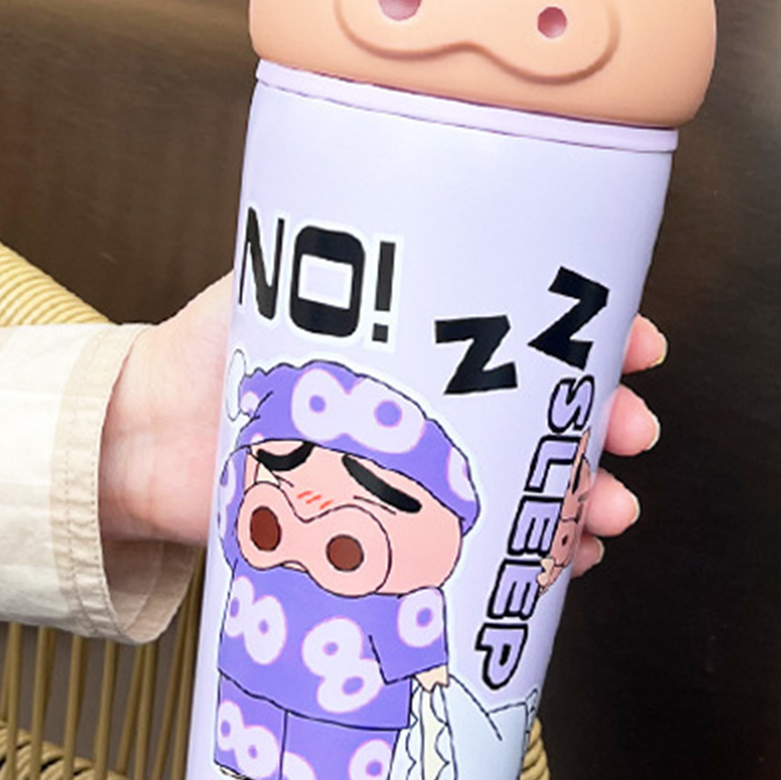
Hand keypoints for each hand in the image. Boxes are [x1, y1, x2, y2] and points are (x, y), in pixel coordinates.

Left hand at [98, 276, 665, 568]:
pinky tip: (561, 565)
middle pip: (545, 416)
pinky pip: (482, 555)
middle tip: (630, 437)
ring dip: (583, 501)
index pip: (526, 336)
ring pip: (528, 488)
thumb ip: (342, 259)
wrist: (143, 442)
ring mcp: (417, 477)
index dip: (593, 341)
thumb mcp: (283, 285)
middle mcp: (431, 408)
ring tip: (603, 517)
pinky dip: (532, 561)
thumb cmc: (213, 353)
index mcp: (419, 343)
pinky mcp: (393, 542)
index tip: (637, 348)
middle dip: (604, 428)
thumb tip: (414, 213)